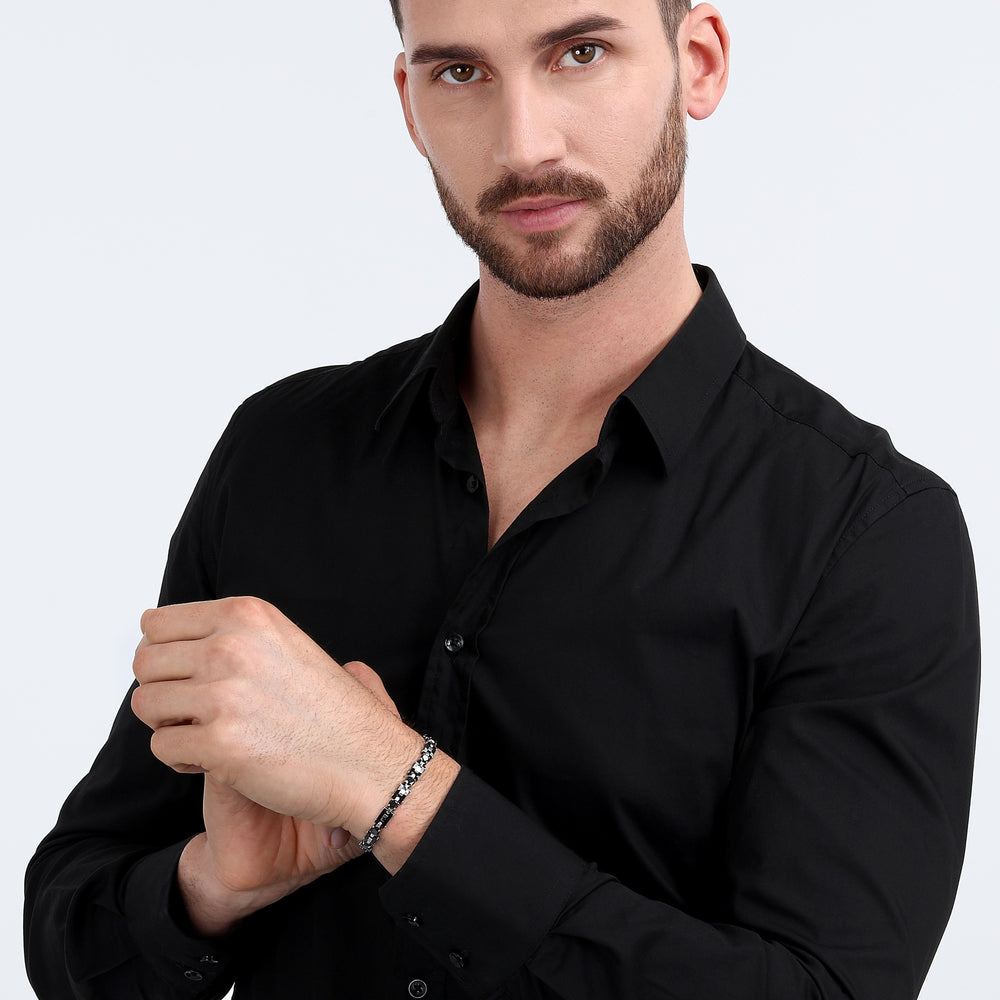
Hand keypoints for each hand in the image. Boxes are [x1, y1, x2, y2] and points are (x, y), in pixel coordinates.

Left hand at [131, 598, 458, 931]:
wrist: (370, 763)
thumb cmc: (335, 712)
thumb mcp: (288, 644)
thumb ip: (236, 635)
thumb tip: (176, 637)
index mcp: (247, 616)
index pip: (156, 624)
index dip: (164, 655)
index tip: (183, 675)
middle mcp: (231, 646)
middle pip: (144, 663)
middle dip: (163, 690)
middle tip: (194, 711)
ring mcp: (223, 695)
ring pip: (147, 706)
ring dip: (169, 725)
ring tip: (206, 735)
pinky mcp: (218, 744)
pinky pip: (162, 747)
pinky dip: (182, 758)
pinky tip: (216, 759)